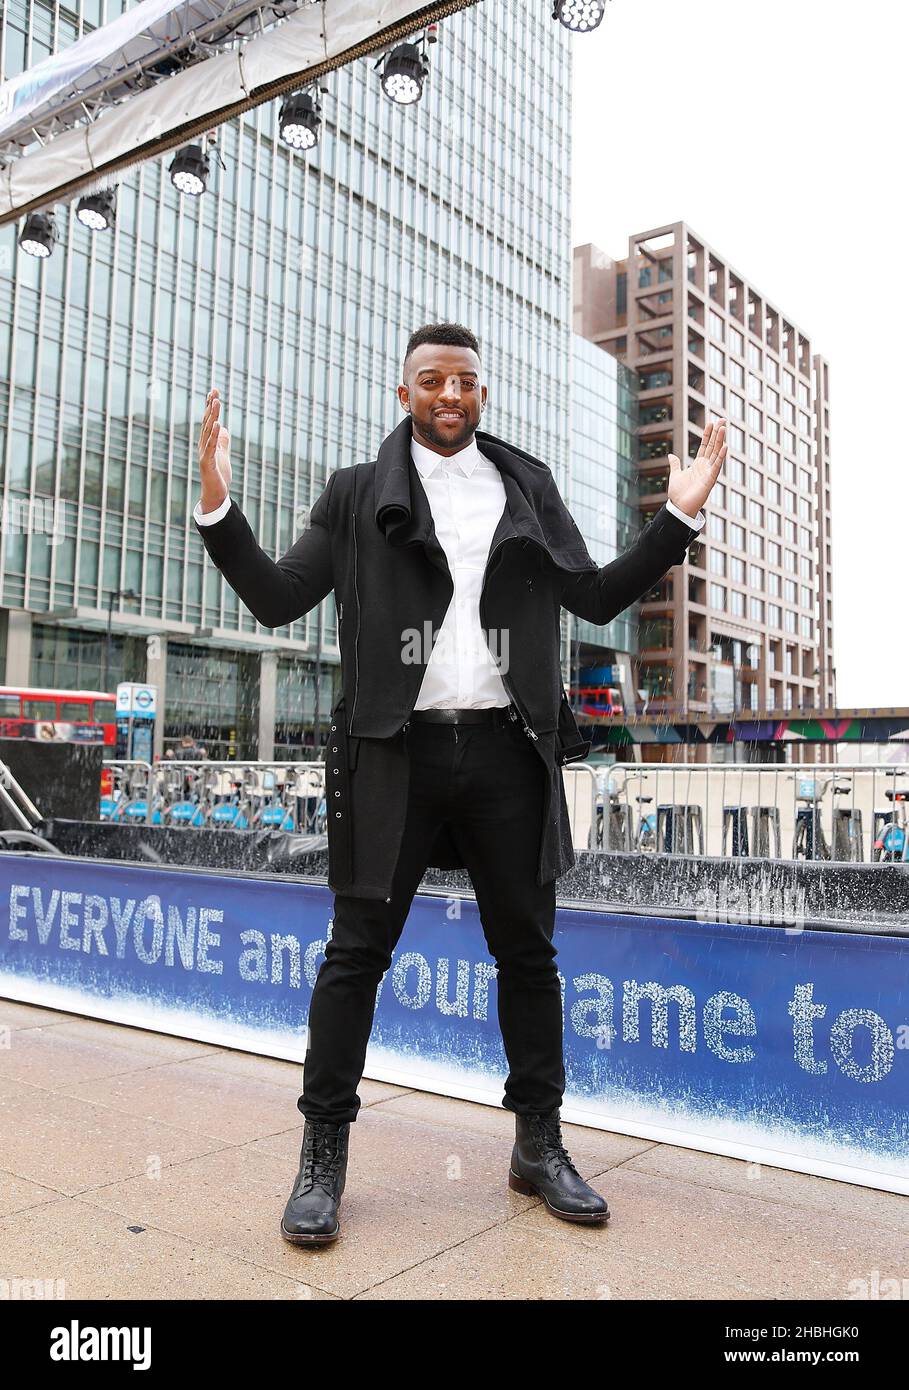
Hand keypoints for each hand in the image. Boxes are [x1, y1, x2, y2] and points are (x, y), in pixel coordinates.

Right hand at [198, 387, 231, 510]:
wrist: (215, 496)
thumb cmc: (218, 477)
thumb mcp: (223, 456)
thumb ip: (223, 442)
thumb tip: (225, 429)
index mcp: (207, 443)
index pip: (209, 421)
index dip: (210, 406)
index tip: (214, 391)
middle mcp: (203, 446)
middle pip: (208, 422)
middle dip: (211, 406)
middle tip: (215, 391)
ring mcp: (204, 454)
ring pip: (208, 432)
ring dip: (213, 416)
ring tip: (216, 402)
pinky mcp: (207, 463)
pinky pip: (211, 447)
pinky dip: (214, 436)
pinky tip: (219, 424)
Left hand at [668, 419, 725, 517]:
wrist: (679, 507)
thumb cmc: (678, 494)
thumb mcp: (675, 474)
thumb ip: (675, 464)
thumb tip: (671, 455)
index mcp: (698, 464)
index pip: (705, 446)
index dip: (707, 434)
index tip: (710, 423)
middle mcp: (705, 467)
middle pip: (713, 446)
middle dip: (717, 433)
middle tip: (722, 420)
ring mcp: (709, 472)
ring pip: (716, 453)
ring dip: (720, 441)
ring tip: (723, 428)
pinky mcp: (710, 480)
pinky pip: (717, 466)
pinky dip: (720, 457)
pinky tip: (725, 447)